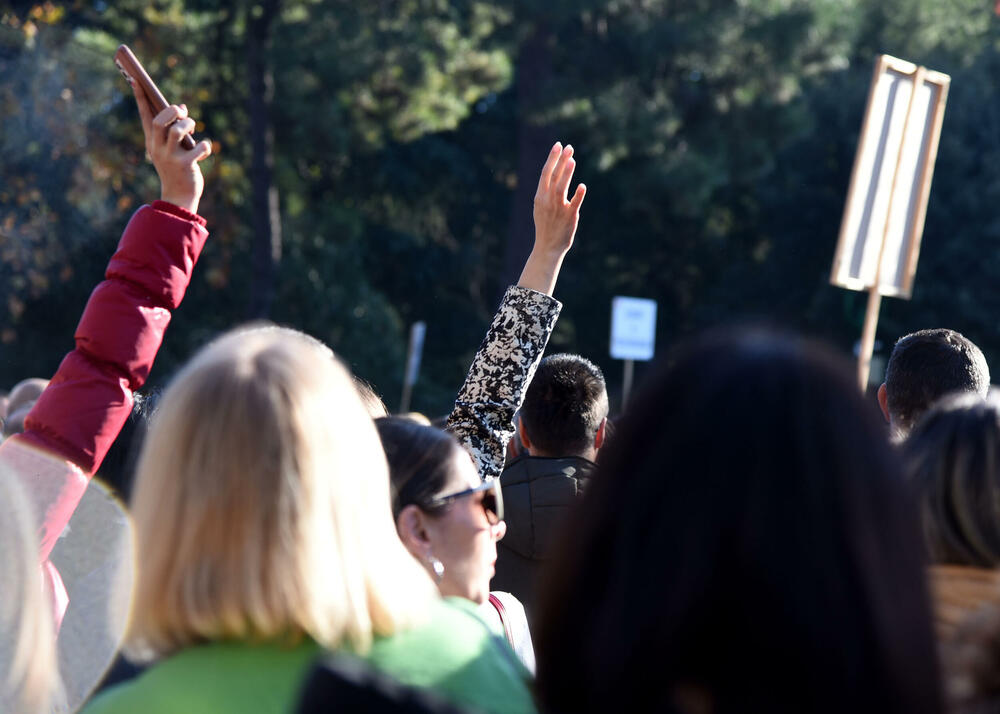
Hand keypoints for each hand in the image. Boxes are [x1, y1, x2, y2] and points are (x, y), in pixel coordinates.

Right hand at [133, 83, 211, 214]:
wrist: (179, 196)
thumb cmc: (177, 168)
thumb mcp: (172, 148)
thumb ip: (175, 128)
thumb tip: (182, 107)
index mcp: (152, 142)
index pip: (144, 116)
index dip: (141, 98)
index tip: (136, 80)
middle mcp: (158, 148)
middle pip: (160, 121)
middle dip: (172, 111)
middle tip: (181, 110)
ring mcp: (171, 158)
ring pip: (178, 131)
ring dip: (188, 124)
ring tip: (192, 127)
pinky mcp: (186, 166)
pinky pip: (199, 147)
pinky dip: (205, 145)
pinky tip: (204, 150)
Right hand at [533, 142, 585, 255]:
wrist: (547, 247)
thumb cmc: (546, 225)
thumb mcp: (541, 206)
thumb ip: (547, 191)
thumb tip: (555, 173)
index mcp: (540, 196)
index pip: (545, 173)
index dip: (552, 158)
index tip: (558, 145)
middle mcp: (547, 200)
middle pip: (554, 176)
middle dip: (560, 160)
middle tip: (568, 147)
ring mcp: (558, 208)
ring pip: (561, 188)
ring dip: (566, 173)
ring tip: (572, 160)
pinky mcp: (569, 217)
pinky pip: (574, 204)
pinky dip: (578, 195)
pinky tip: (582, 186)